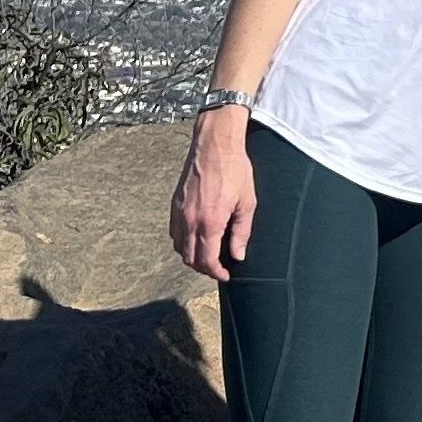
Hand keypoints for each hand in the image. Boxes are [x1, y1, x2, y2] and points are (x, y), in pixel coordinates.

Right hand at [171, 116, 258, 278]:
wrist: (215, 145)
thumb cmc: (235, 171)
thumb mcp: (247, 203)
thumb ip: (241, 232)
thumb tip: (238, 255)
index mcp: (210, 222)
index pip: (207, 260)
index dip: (216, 273)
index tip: (226, 276)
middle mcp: (190, 220)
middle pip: (190, 258)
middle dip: (204, 268)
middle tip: (219, 268)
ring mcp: (179, 212)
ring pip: (179, 247)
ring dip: (192, 256)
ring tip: (208, 255)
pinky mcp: (174, 204)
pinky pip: (174, 232)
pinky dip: (183, 242)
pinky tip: (196, 238)